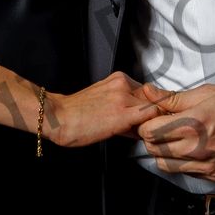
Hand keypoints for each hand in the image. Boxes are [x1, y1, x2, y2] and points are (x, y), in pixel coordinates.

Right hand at [44, 71, 161, 147]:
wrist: (59, 118)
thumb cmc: (76, 113)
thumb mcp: (102, 99)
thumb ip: (123, 103)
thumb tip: (139, 117)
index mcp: (118, 79)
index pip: (148, 91)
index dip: (150, 107)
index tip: (148, 118)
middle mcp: (123, 84)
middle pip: (154, 98)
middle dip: (153, 115)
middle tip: (146, 128)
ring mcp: (124, 97)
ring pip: (154, 107)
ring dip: (151, 122)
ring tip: (139, 133)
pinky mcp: (123, 113)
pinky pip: (150, 117)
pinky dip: (150, 127)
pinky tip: (139, 135)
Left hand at [135, 83, 214, 181]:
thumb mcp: (206, 93)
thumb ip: (173, 97)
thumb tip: (148, 93)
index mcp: (193, 123)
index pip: (149, 131)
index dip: (147, 122)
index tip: (154, 117)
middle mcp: (197, 148)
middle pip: (153, 149)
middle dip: (152, 136)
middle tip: (162, 126)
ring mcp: (205, 165)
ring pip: (165, 165)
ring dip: (163, 152)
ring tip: (174, 138)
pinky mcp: (214, 175)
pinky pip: (185, 173)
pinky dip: (181, 162)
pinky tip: (190, 148)